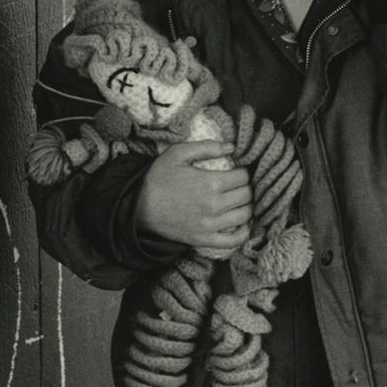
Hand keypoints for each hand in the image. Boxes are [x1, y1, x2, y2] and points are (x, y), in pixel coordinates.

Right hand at [136, 139, 251, 251]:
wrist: (139, 207)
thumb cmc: (158, 178)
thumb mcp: (178, 153)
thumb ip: (207, 147)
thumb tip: (232, 146)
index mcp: (212, 182)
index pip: (244, 177)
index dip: (243, 171)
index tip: (237, 171)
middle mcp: (215, 205)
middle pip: (247, 195)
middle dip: (245, 187)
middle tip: (237, 184)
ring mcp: (211, 225)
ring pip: (245, 215)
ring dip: (245, 206)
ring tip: (237, 200)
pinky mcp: (204, 239)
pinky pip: (234, 240)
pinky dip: (243, 232)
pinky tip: (241, 224)